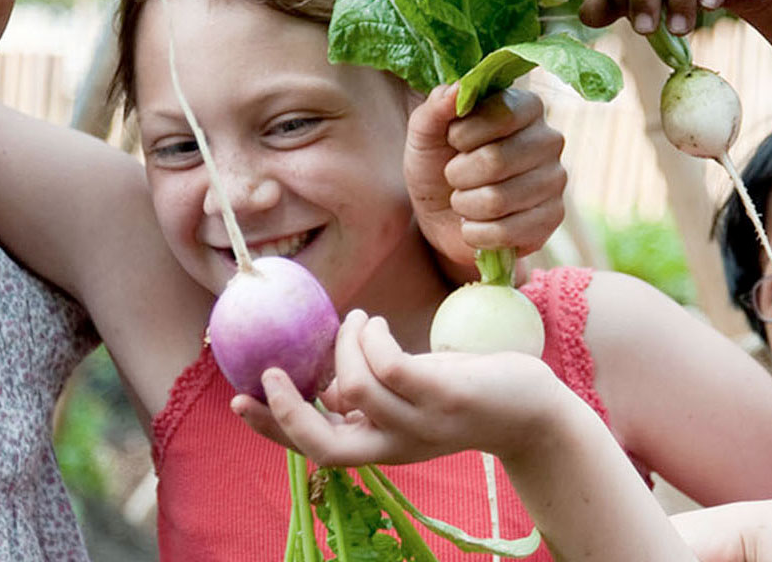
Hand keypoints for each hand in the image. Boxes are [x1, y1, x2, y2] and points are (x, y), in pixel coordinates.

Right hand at [232, 310, 564, 466]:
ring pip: (356, 389)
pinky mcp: (443, 396)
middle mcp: (394, 445)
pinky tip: (373, 324)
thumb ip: (370, 398)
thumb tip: (331, 385)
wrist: (532, 410)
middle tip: (270, 371)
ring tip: (356, 322)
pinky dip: (371, 338)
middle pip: (323, 445)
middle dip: (288, 410)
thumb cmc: (463, 395)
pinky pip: (390, 366)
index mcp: (379, 447)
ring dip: (344, 346)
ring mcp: (419, 424)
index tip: (239, 399)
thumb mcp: (408, 402)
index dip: (272, 428)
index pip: (313, 449)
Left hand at [404, 84, 565, 266]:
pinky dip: (475, 233)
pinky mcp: (552, 219)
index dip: (464, 133)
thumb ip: (435, 108)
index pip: (501, 114)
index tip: (452, 140)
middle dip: (458, 174)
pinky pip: (506, 232)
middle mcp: (549, 139)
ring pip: (498, 200)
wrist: (442, 217)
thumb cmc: (437, 164)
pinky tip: (474, 226)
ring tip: (463, 200)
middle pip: (496, 160)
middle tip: (453, 176)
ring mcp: (555, 181)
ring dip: (464, 205)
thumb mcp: (425, 134)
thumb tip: (456, 89)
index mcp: (525, 107)